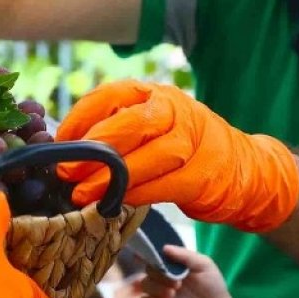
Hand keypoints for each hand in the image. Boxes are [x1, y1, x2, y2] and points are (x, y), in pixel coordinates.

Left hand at [56, 80, 298, 232]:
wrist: (240, 169)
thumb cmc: (178, 148)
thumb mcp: (148, 127)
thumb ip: (114, 130)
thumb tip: (63, 148)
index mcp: (154, 94)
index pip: (111, 95)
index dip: (80, 119)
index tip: (59, 143)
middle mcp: (175, 111)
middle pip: (131, 125)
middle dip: (93, 151)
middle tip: (65, 172)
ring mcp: (194, 141)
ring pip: (149, 156)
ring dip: (110, 179)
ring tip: (82, 194)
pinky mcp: (203, 174)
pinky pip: (164, 185)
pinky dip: (136, 195)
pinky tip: (114, 203)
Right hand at [135, 245, 250, 297]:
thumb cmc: (212, 285)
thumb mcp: (203, 264)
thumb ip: (185, 255)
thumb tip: (164, 248)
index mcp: (171, 264)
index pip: (153, 256)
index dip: (147, 254)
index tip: (149, 257)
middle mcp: (162, 277)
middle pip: (148, 270)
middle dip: (159, 274)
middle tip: (177, 283)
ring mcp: (158, 292)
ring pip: (145, 285)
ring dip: (156, 287)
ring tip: (173, 293)